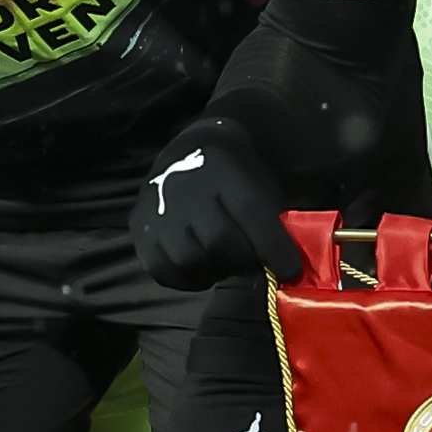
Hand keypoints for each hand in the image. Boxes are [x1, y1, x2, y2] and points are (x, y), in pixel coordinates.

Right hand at [133, 118, 294, 289]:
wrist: (186, 151)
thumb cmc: (232, 175)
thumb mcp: (257, 183)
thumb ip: (270, 222)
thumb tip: (283, 269)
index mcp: (224, 170)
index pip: (251, 213)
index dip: (274, 248)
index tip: (290, 271)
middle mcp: (186, 188)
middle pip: (219, 241)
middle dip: (244, 262)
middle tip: (254, 265)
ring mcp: (158, 210)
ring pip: (190, 260)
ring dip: (216, 271)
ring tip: (226, 262)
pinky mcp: (140, 230)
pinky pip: (165, 271)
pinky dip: (189, 279)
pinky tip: (203, 268)